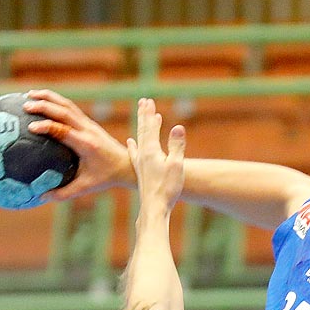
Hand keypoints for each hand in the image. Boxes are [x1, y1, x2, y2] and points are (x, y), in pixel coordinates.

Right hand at [21, 89, 131, 202]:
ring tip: (29, 94)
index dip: (47, 127)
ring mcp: (89, 124)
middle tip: (25, 106)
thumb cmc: (106, 177)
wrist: (127, 165)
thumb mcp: (86, 187)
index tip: (31, 127)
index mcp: (86, 145)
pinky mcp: (88, 121)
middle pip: (64, 112)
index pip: (64, 131)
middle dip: (44, 106)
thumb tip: (42, 197)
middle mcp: (88, 131)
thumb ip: (64, 193)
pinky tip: (42, 99)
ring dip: (48, 97)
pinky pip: (70, 107)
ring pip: (67, 105)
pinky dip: (55, 100)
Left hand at [126, 97, 184, 214]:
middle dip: (144, 115)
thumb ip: (176, 145)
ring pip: (139, 139)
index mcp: (150, 150)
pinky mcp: (140, 171)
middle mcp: (142, 154)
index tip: (148, 101)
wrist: (154, 208)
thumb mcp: (176, 165)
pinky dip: (133, 145)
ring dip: (141, 126)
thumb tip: (178, 126)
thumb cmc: (167, 188)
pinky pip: (135, 152)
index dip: (150, 114)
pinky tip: (130, 142)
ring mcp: (140, 163)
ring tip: (141, 116)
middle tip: (143, 102)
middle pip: (142, 130)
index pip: (150, 127)